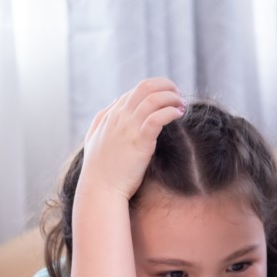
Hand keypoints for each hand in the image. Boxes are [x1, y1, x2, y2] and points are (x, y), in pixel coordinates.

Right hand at [79, 78, 184, 200]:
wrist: (101, 190)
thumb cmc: (100, 168)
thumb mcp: (94, 137)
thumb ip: (103, 117)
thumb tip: (117, 100)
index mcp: (112, 114)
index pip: (136, 90)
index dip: (156, 89)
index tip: (169, 98)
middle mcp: (120, 116)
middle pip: (145, 86)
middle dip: (166, 86)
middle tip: (178, 96)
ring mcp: (129, 127)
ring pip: (153, 99)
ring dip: (172, 98)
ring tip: (182, 105)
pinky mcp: (140, 141)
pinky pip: (158, 117)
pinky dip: (171, 111)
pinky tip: (178, 114)